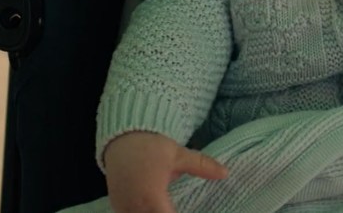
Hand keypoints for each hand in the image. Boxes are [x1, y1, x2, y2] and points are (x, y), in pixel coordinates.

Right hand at [103, 131, 227, 212]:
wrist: (121, 138)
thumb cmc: (150, 146)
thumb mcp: (179, 155)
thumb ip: (202, 166)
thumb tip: (225, 173)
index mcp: (152, 198)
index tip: (187, 210)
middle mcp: (135, 208)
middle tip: (174, 206)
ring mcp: (123, 209)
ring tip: (167, 205)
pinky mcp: (117, 207)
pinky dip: (143, 212)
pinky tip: (153, 206)